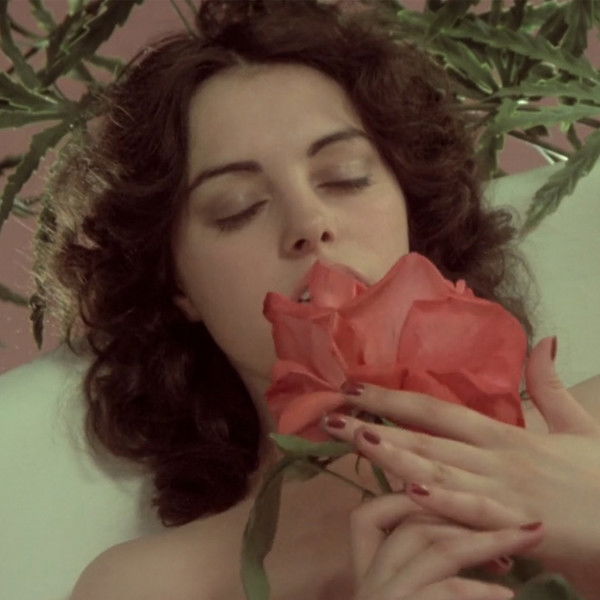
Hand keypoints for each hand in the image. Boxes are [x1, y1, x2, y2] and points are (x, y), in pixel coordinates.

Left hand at [322, 337, 599, 594]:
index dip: (392, 398)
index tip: (353, 388)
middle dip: (376, 423)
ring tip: (354, 438)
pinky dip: (445, 500)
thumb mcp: (578, 424)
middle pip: (426, 436)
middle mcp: (496, 456)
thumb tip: (544, 339)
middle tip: (330, 414)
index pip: (436, 410)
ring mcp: (506, 488)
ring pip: (441, 467)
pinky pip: (477, 511)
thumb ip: (551, 385)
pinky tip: (411, 491)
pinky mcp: (522, 523)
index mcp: (504, 434)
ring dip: (395, 453)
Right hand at [349, 486, 542, 599]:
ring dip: (484, 543)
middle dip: (465, 517)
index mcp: (365, 576)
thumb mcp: (407, 593)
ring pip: (433, 549)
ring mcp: (384, 597)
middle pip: (412, 526)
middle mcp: (368, 585)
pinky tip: (506, 597)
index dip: (399, 498)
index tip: (443, 496)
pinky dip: (480, 590)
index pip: (364, 518)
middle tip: (512, 524)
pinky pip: (445, 591)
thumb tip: (462, 534)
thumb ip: (424, 569)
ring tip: (520, 548)